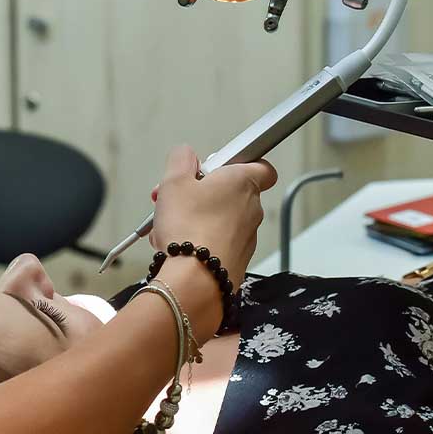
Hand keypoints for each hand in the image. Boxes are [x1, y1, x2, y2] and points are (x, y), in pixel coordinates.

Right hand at [150, 145, 277, 279]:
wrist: (194, 279)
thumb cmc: (188, 228)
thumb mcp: (174, 181)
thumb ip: (181, 159)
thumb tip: (185, 154)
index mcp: (243, 182)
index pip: (261, 165)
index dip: (239, 163)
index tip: (216, 168)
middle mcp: (252, 208)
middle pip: (231, 192)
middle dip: (203, 193)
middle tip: (179, 196)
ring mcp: (247, 236)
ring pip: (222, 219)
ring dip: (198, 218)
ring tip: (171, 224)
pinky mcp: (238, 259)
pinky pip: (218, 242)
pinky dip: (200, 240)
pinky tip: (178, 245)